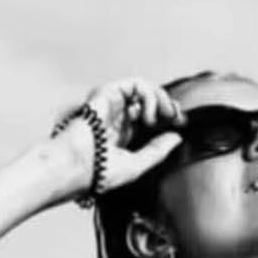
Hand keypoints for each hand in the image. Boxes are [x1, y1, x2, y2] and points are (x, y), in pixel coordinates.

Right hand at [56, 77, 184, 193]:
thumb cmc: (98, 172)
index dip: (169, 117)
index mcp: (123, 133)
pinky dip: (149, 96)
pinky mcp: (108, 92)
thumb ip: (157, 151)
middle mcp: (118, 116)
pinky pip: (136, 84)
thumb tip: (177, 137)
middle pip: (150, 101)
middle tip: (177, 117)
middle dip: (169, 106)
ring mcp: (113, 103)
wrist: (76, 167)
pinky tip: (149, 115)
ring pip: (145, 89)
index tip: (182, 124)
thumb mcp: (137, 165)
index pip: (151, 118)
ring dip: (161, 99)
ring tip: (165, 116)